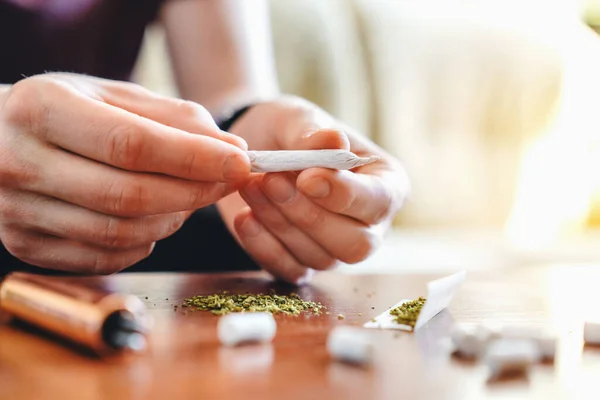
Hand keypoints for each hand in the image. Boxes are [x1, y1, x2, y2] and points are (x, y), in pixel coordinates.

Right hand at [0, 73, 249, 272]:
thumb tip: (232, 149)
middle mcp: (19, 163)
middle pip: (129, 196)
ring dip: (173, 219)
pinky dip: (145, 242)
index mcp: (41, 110)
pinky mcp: (27, 246)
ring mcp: (17, 212)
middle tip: (228, 181)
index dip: (194, 158)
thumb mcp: (113, 95)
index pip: (131, 144)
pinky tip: (154, 217)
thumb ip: (174, 119)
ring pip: (121, 233)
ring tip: (189, 196)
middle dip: (194, 192)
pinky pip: (106, 256)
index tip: (240, 161)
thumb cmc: (65, 112)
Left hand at [219, 96, 408, 283]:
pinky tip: (244, 218)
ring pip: (319, 257)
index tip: (307, 178)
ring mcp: (335, 249)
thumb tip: (334, 142)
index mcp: (386, 184)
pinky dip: (263, 246)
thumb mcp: (300, 119)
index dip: (345, 195)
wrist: (256, 147)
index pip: (379, 202)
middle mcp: (368, 225)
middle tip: (271, 181)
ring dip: (280, 223)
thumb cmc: (291, 132)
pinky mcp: (302, 263)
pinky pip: (289, 270)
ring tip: (251, 186)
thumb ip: (315, 133)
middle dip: (310, 216)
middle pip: (355, 244)